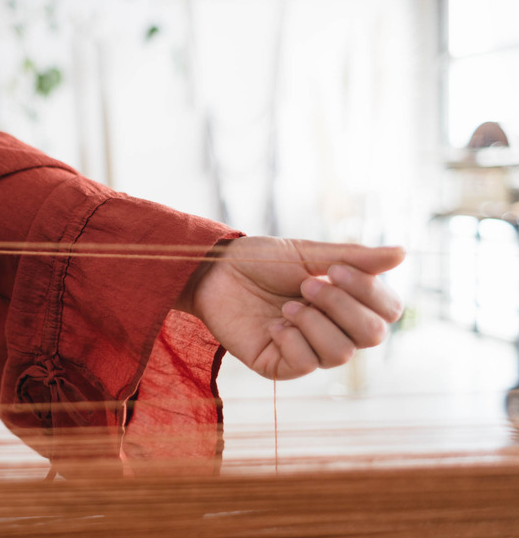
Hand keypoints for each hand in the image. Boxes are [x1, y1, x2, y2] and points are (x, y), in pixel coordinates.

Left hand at [179, 237, 403, 379]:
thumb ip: (355, 258)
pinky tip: (274, 326)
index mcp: (347, 302)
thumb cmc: (261, 261)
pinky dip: (292, 341)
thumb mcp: (308, 254)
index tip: (336, 269)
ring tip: (287, 305)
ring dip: (314, 323)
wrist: (215, 272)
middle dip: (341, 306)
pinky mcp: (280, 366)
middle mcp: (333, 330)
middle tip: (307, 285)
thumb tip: (403, 253)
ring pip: (341, 354)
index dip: (370, 292)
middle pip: (372, 336)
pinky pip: (305, 365)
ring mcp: (308, 350)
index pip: (388, 311)